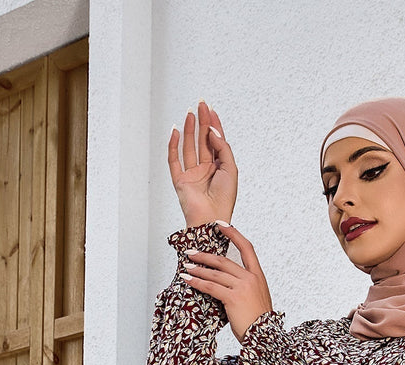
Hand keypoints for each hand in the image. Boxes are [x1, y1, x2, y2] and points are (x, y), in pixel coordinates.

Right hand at [168, 99, 236, 226]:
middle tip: (200, 105)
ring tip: (190, 114)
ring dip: (189, 130)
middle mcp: (205, 170)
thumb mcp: (231, 169)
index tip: (211, 110)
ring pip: (189, 147)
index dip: (214, 125)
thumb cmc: (224, 200)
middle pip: (202, 141)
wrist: (211, 219)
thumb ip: (223, 148)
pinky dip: (173, 145)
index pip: (215, 142)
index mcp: (219, 169)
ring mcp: (192, 175)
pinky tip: (175, 132)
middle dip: (201, 122)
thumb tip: (212, 131)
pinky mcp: (180, 181)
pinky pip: (174, 160)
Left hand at [180, 222, 273, 342]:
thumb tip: (227, 283)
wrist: (265, 338)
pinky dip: (197, 282)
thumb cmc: (259, 324)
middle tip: (191, 252)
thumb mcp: (256, 300)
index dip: (233, 234)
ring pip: (215, 274)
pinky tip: (188, 279)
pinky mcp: (233, 298)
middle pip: (224, 261)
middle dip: (205, 255)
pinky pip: (211, 287)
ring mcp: (242, 287)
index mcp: (258, 276)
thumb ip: (245, 287)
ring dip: (198, 269)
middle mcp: (251, 278)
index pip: (246, 248)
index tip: (220, 225)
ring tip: (186, 266)